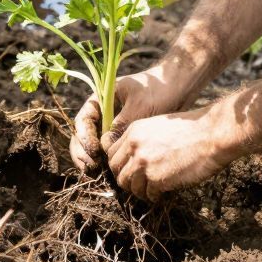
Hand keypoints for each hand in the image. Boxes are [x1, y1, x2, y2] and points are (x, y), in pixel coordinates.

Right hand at [71, 62, 185, 174]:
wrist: (179, 89)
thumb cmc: (159, 90)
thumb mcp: (139, 106)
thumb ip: (121, 125)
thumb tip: (105, 146)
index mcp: (102, 99)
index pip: (83, 119)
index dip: (84, 136)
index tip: (94, 150)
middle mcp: (103, 113)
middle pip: (83, 134)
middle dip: (82, 151)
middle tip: (90, 167)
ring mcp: (112, 125)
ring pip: (94, 144)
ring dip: (91, 159)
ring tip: (95, 172)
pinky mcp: (123, 136)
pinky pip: (109, 150)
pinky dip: (106, 161)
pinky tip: (109, 172)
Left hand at [106, 106, 232, 200]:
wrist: (210, 135)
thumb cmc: (191, 129)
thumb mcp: (158, 125)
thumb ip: (143, 139)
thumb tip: (135, 157)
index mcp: (133, 131)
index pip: (111, 154)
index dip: (119, 165)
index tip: (129, 171)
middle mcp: (134, 146)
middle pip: (116, 171)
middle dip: (126, 180)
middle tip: (139, 184)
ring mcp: (143, 163)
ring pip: (129, 186)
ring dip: (140, 191)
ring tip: (153, 190)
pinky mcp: (156, 179)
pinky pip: (148, 195)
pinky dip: (155, 196)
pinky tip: (164, 192)